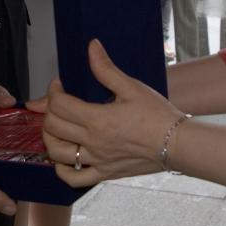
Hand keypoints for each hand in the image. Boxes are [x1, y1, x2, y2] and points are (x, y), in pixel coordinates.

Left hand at [42, 40, 181, 186]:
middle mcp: (93, 142)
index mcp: (98, 119)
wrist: (177, 144)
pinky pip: (74, 179)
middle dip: (48, 111)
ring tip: (56, 127)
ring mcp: (97, 160)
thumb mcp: (132, 87)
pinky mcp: (105, 173)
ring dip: (49, 138)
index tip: (59, 85)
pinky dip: (61, 170)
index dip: (53, 92)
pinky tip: (64, 158)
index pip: (59, 105)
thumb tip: (92, 47)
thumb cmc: (157, 115)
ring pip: (57, 154)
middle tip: (57, 103)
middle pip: (53, 128)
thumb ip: (106, 69)